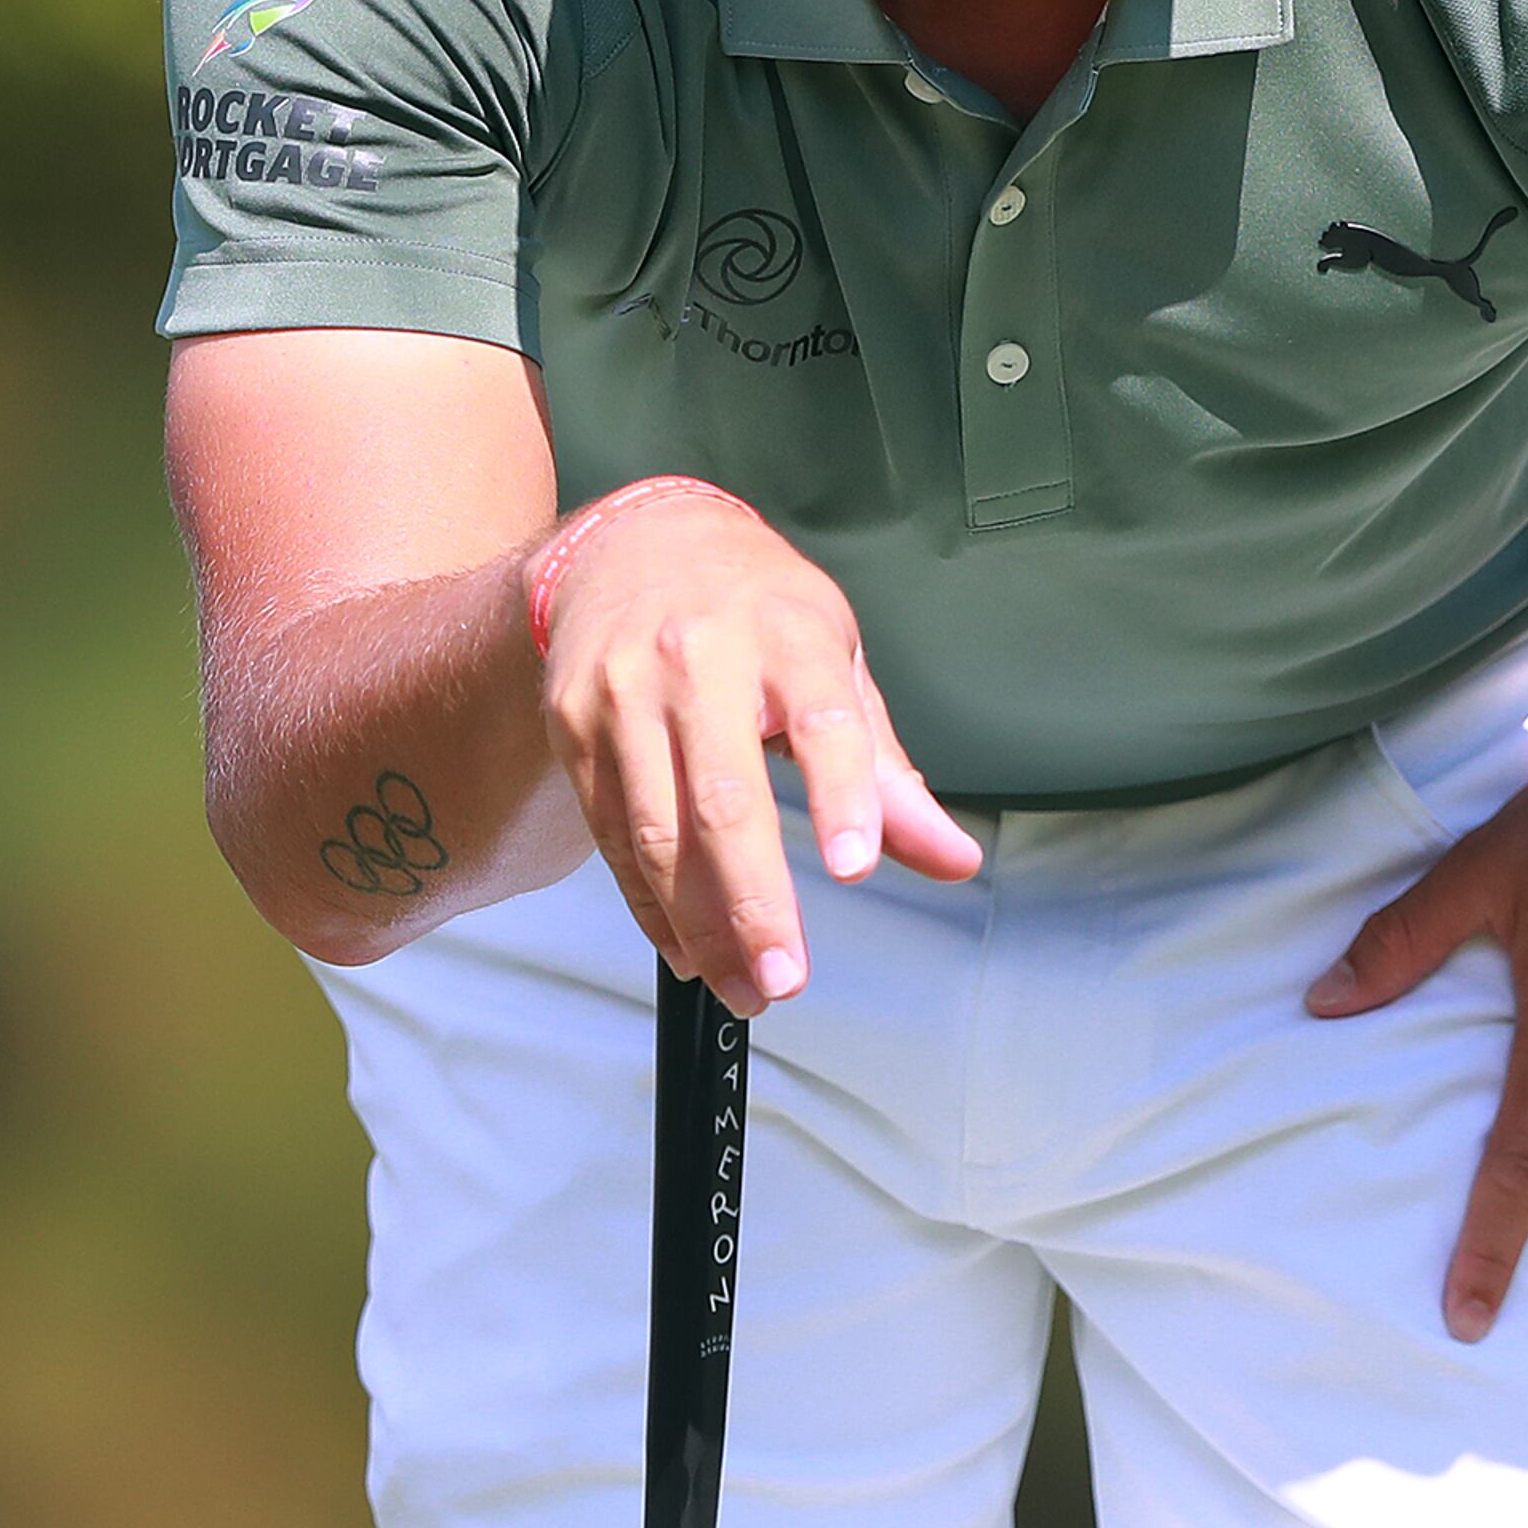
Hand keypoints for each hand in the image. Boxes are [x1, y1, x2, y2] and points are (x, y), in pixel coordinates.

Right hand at [537, 482, 980, 1015]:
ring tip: (745, 982)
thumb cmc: (754, 610)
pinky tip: (687, 947)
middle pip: (724, 797)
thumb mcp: (838, 663)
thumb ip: (889, 773)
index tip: (856, 866)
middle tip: (787, 975)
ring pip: (657, 830)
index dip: (843, 796)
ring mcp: (626, 694)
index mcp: (787, 635)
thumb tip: (953, 858)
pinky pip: (612, 837)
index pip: (824, 720)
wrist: (632, 545)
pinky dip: (650, 905)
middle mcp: (700, 660)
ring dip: (700, 926)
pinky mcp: (575, 728)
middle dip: (754, 900)